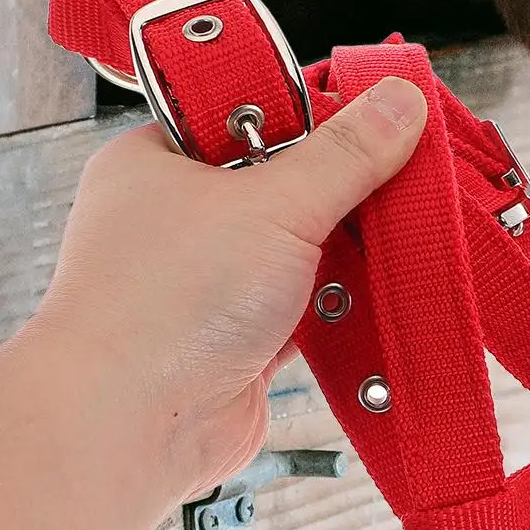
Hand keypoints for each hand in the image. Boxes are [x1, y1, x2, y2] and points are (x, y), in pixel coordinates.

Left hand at [31, 76, 427, 505]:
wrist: (128, 428)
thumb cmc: (161, 306)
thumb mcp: (274, 203)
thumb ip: (346, 154)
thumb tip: (399, 101)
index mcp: (160, 161)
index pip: (252, 115)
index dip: (317, 116)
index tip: (379, 117)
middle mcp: (179, 220)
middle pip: (288, 185)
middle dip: (345, 194)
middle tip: (402, 183)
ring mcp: (211, 283)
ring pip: (304, 251)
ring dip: (347, 258)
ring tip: (391, 248)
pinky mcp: (242, 340)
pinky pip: (310, 310)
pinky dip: (341, 310)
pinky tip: (373, 302)